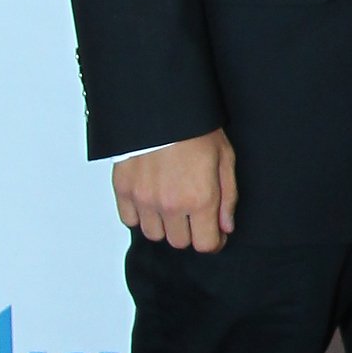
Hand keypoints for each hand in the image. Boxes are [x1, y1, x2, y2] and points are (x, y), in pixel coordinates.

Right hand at [113, 131, 236, 251]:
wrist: (160, 107)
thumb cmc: (195, 129)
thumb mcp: (225, 158)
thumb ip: (228, 198)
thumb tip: (226, 227)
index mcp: (200, 199)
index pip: (205, 245)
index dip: (213, 242)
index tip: (214, 233)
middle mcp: (171, 205)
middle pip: (180, 242)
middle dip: (190, 231)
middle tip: (192, 212)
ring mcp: (144, 199)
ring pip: (154, 235)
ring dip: (164, 225)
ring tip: (170, 204)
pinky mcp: (124, 190)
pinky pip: (130, 220)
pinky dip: (140, 215)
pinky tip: (150, 200)